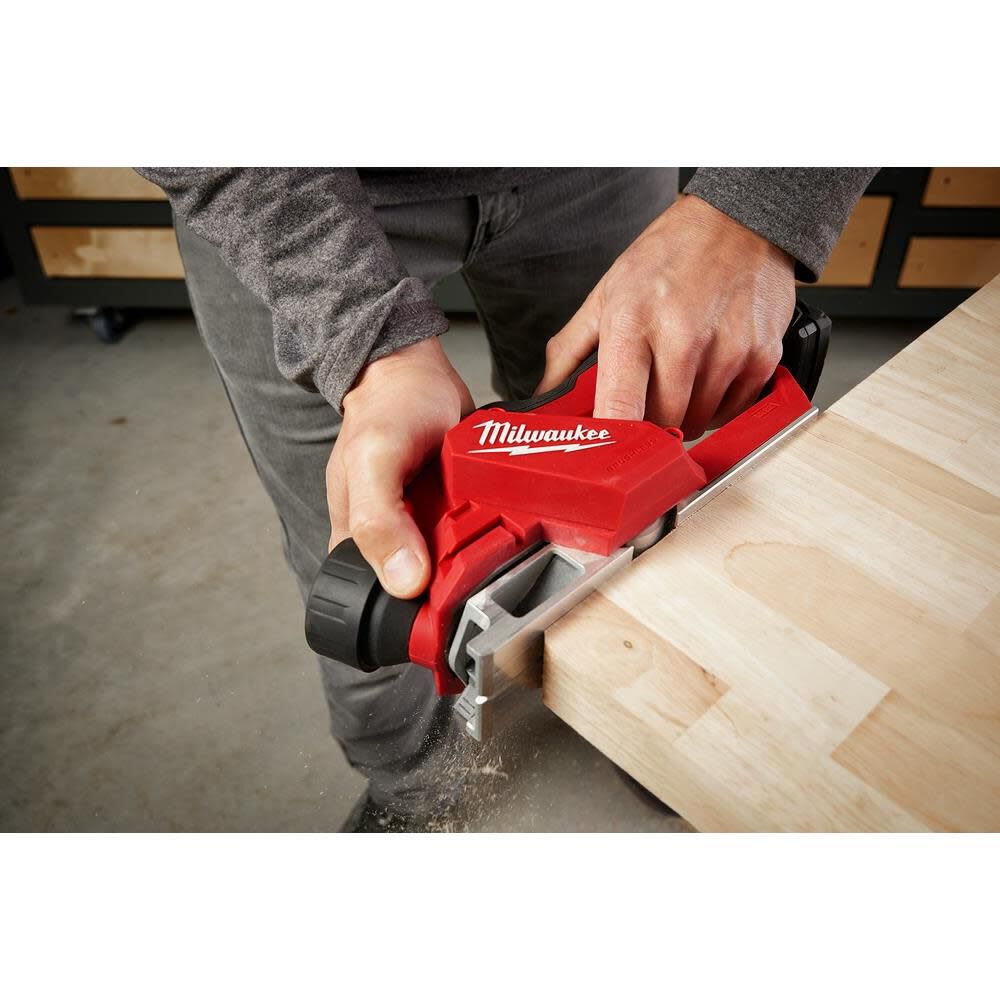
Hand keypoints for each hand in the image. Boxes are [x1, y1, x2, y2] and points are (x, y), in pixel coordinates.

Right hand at [327, 338, 473, 598]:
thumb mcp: (375, 460)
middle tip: (479, 551)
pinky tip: (500, 519)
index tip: (452, 601)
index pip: (387, 607)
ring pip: (461, 569)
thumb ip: (380, 521)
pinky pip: (479, 539)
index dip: (420, 613)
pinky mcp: (456, 516)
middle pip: (433, 592)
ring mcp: (427, 533)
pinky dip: (493, 532)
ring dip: (483, 559)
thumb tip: (404, 583)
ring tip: (492, 530)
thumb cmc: (386, 409)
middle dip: (461, 585)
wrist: (415, 373)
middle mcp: (392, 547)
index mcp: (357, 547)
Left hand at [536, 194, 795, 438]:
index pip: (620, 407)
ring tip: (680, 374)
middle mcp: (683, 338)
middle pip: (661, 424)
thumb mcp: (606, 294)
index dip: (612, 440)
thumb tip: (544, 397)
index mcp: (633, 323)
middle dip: (649, 422)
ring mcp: (728, 349)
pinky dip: (718, 404)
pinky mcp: (762, 356)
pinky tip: (710, 371)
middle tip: (646, 395)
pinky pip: (732, 411)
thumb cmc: (669, 257)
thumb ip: (569, 353)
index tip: (606, 450)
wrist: (738, 222)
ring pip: (698, 422)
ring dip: (685, 413)